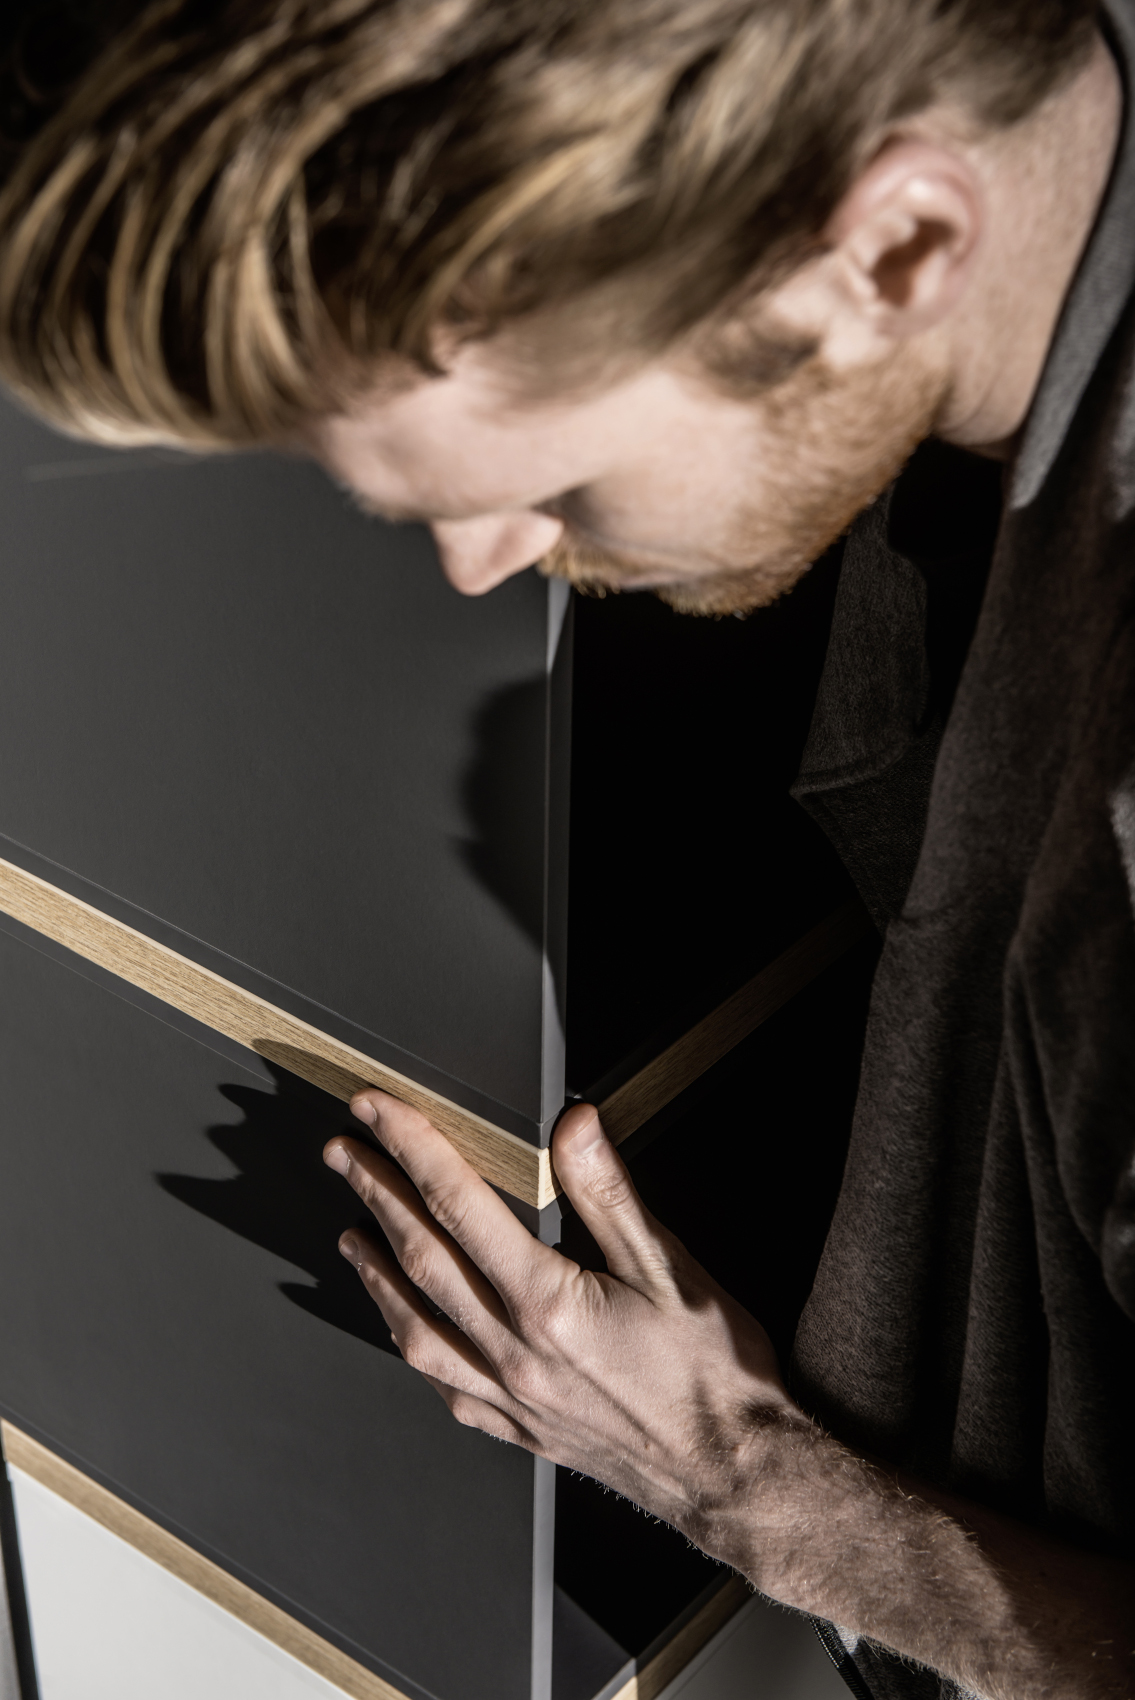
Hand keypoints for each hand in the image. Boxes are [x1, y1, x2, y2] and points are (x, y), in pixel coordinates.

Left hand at [323, 1091, 797, 1560]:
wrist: (733, 1475)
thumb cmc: (713, 1375)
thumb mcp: (671, 1266)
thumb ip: (610, 1192)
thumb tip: (572, 1125)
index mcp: (548, 1303)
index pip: (458, 1204)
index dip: (410, 1147)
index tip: (376, 1111)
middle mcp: (514, 1353)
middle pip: (420, 1258)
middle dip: (374, 1194)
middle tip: (342, 1152)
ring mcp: (508, 1398)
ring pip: (415, 1327)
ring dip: (375, 1274)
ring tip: (351, 1234)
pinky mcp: (517, 1429)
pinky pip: (442, 1385)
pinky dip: (412, 1344)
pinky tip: (404, 1326)